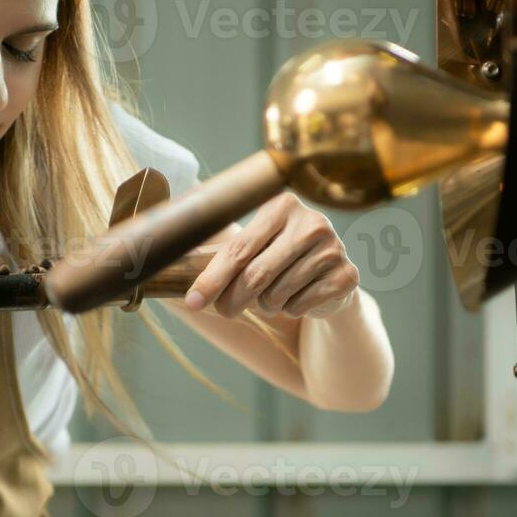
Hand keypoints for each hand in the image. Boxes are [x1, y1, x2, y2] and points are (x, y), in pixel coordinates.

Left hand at [183, 193, 359, 319]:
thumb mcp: (254, 247)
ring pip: (277, 295)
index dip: (212, 278)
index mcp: (282, 205)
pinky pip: (301, 306)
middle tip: (225, 311)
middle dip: (232, 300)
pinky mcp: (347, 275)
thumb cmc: (280, 259)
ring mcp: (333, 248)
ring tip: (275, 294)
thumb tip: (169, 268)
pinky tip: (300, 297)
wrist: (330, 278)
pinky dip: (291, 310)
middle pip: (256, 275)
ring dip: (267, 305)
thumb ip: (221, 253)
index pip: (238, 248)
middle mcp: (311, 222)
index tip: (193, 301)